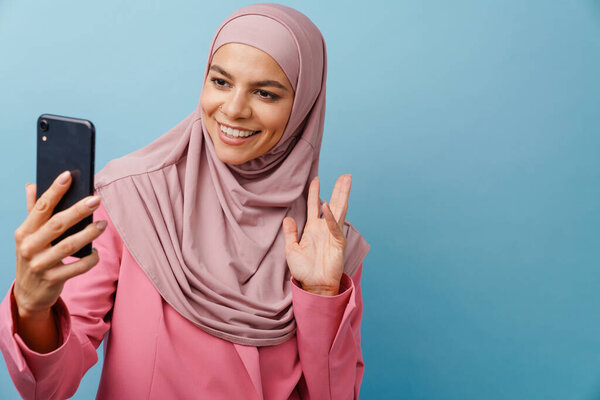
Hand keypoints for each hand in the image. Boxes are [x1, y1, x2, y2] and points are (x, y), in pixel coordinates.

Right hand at [13, 171, 105, 318]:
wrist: (28, 294)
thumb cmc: (34, 256)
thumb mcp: (29, 235)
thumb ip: (33, 211)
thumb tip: (32, 184)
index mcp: (24, 232)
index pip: (40, 207)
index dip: (54, 190)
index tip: (68, 175)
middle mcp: (29, 247)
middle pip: (57, 224)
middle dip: (78, 210)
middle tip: (96, 199)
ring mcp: (40, 265)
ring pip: (68, 246)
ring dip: (89, 234)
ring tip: (103, 224)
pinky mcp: (52, 280)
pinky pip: (77, 267)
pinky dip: (90, 259)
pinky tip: (97, 252)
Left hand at [282, 174, 350, 295]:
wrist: (314, 286)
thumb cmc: (304, 271)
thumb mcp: (292, 250)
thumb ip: (290, 233)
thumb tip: (288, 218)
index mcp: (313, 229)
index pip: (314, 206)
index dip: (314, 192)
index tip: (316, 179)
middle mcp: (324, 229)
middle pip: (333, 204)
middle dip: (338, 189)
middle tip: (345, 176)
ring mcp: (332, 235)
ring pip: (339, 211)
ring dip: (342, 196)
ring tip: (347, 181)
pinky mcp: (338, 244)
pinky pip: (334, 228)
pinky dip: (331, 218)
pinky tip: (328, 206)